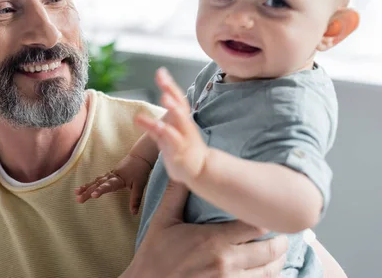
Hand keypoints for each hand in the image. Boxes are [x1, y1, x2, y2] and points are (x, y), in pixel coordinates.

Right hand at [75, 154, 151, 213]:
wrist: (139, 156)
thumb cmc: (140, 171)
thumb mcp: (140, 185)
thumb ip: (135, 199)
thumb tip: (134, 213)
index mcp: (118, 179)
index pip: (108, 186)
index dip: (100, 190)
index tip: (93, 196)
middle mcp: (111, 176)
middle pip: (98, 184)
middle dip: (87, 191)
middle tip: (78, 199)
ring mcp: (109, 174)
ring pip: (96, 181)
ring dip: (86, 186)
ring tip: (76, 192)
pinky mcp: (109, 174)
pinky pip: (98, 179)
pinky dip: (90, 183)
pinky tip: (84, 187)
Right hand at [122, 181, 287, 277]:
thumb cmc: (154, 255)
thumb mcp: (163, 221)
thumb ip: (176, 194)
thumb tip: (181, 168)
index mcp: (214, 239)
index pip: (256, 226)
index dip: (266, 219)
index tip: (267, 213)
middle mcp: (226, 261)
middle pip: (271, 250)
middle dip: (280, 242)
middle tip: (282, 235)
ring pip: (269, 272)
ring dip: (278, 262)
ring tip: (278, 253)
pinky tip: (266, 272)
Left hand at [135, 67, 208, 183]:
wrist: (201, 170)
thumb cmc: (185, 147)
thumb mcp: (176, 127)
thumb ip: (169, 114)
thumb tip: (166, 94)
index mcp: (183, 119)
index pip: (177, 98)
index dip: (169, 85)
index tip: (161, 71)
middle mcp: (184, 125)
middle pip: (179, 104)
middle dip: (171, 89)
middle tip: (162, 77)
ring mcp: (183, 137)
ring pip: (179, 120)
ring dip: (173, 108)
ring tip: (164, 95)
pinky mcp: (179, 150)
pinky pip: (171, 140)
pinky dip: (164, 131)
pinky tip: (156, 124)